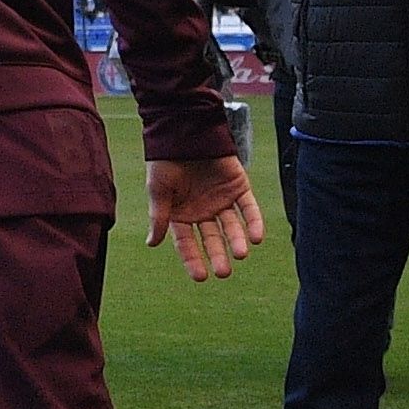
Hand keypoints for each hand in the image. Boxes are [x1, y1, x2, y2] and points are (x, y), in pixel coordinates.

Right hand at [144, 156, 262, 282]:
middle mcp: (203, 211)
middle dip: (218, 255)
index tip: (200, 277)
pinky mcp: (239, 188)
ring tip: (241, 254)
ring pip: (232, 226)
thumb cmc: (165, 161)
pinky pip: (248, 208)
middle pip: (212, 238)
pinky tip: (256, 237)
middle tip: (223, 272)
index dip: (193, 259)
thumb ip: (159, 217)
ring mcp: (222, 200)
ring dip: (237, 241)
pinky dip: (254, 222)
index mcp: (181, 214)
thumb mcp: (158, 190)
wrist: (184, 132)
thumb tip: (151, 244)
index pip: (187, 242)